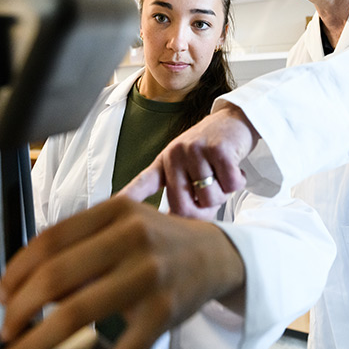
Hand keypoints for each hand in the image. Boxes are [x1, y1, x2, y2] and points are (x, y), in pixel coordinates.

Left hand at [0, 196, 243, 348]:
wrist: (214, 254)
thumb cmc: (161, 239)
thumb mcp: (123, 223)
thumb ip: (83, 242)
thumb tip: (31, 281)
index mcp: (117, 210)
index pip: (51, 238)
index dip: (17, 270)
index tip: (3, 292)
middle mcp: (132, 236)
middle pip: (56, 274)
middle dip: (19, 307)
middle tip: (7, 326)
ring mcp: (149, 274)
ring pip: (75, 310)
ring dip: (37, 338)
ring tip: (22, 347)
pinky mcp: (162, 311)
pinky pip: (115, 345)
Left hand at [119, 104, 258, 217]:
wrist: (235, 121)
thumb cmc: (212, 152)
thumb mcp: (191, 169)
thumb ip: (185, 193)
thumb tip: (181, 227)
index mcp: (165, 161)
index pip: (144, 182)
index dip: (129, 197)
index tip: (111, 209)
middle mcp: (175, 154)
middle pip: (183, 206)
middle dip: (203, 210)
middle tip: (213, 196)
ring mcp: (195, 149)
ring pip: (210, 198)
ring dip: (224, 193)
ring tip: (223, 175)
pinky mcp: (218, 148)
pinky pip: (229, 185)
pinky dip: (237, 182)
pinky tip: (235, 168)